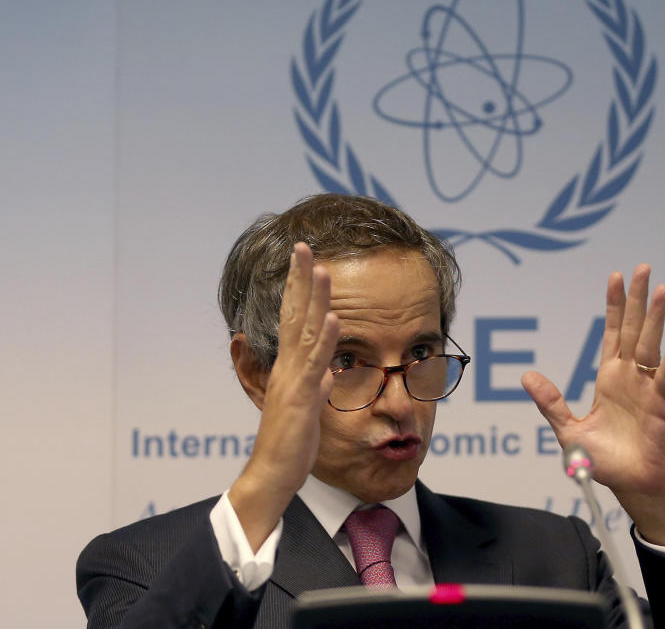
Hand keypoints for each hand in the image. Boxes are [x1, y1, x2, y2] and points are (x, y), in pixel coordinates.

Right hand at [228, 243, 339, 549]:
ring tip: (322, 269)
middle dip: (300, 279)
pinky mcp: (300, 399)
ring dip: (314, 300)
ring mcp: (293, 381)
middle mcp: (289, 367)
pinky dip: (325, 342)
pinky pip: (314, 366)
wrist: (273, 475)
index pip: (294, 319)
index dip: (298, 288)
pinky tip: (333, 320)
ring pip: (305, 332)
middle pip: (294, 315)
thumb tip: (328, 372)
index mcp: (290, 367)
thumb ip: (316, 386)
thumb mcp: (307, 408)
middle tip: (303, 246)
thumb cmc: (291, 444)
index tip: (304, 259)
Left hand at [522, 265, 664, 545]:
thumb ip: (551, 402)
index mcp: (609, 380)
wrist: (633, 488)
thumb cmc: (606, 463)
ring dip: (656, 317)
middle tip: (644, 268)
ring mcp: (647, 388)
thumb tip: (526, 376)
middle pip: (634, 330)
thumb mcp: (569, 431)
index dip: (614, 306)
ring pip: (652, 344)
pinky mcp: (661, 404)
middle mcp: (629, 378)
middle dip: (637, 299)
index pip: (611, 334)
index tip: (615, 277)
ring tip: (662, 288)